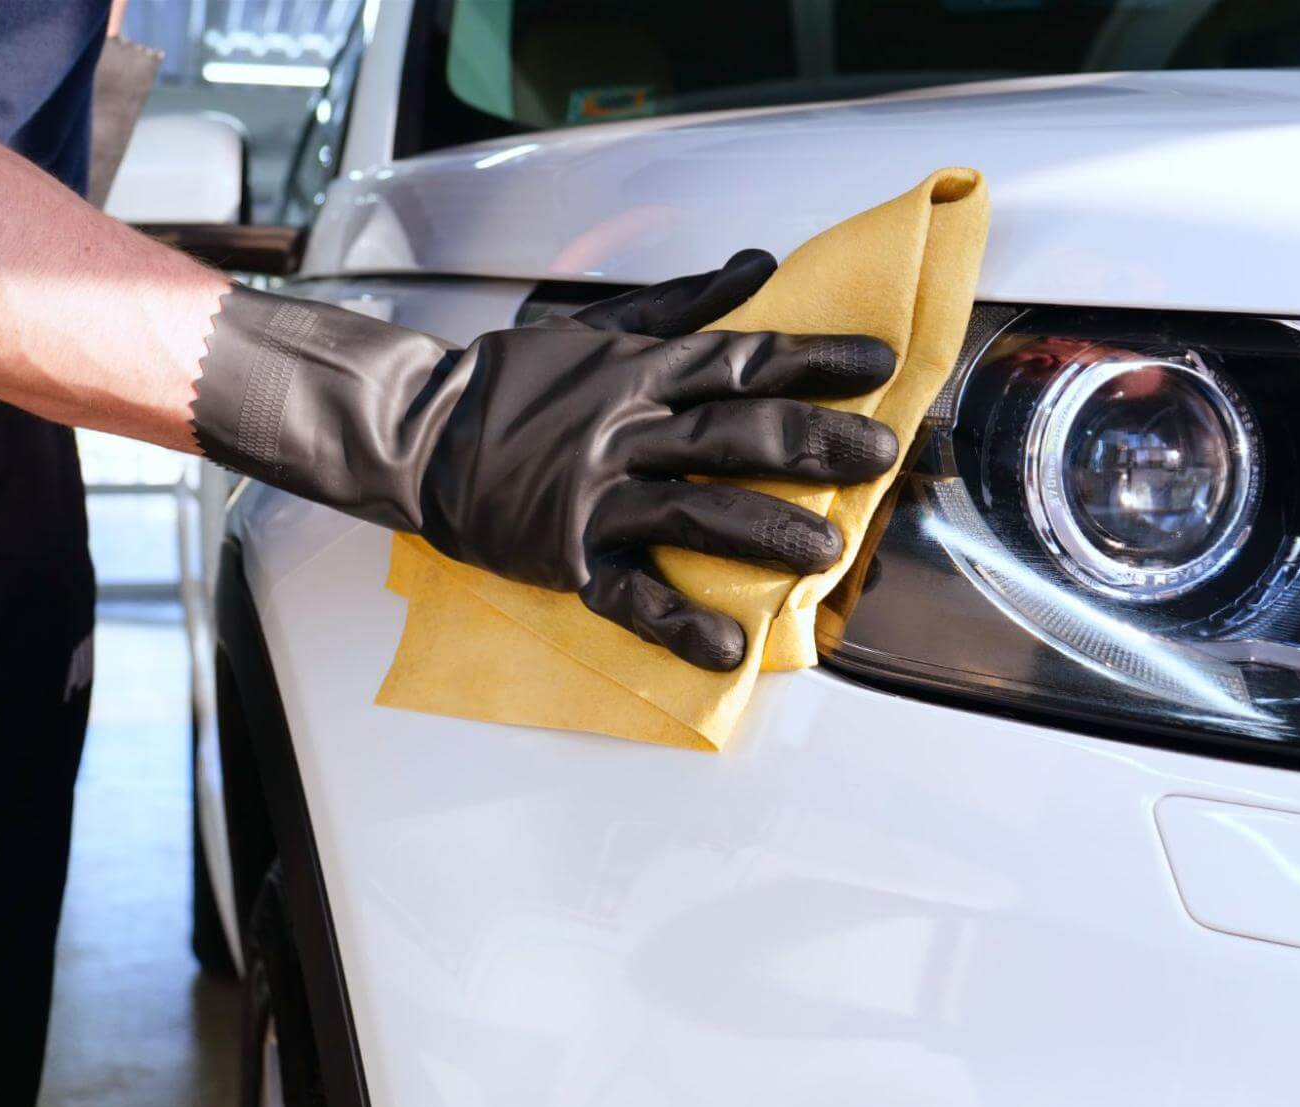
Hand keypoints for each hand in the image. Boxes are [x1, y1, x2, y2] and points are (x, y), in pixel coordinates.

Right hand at [190, 251, 899, 671]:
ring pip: (694, 512)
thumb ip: (683, 303)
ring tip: (827, 552)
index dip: (814, 362)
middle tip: (880, 456)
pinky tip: (730, 648)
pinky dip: (679, 624)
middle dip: (814, 445)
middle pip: (734, 434)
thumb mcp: (597, 325)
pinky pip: (631, 595)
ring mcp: (598, 496)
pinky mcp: (571, 556)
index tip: (879, 367)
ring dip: (765, 531)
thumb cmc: (514, 382)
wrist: (419, 434)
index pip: (743, 360)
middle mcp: (625, 430)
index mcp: (638, 371)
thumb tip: (760, 265)